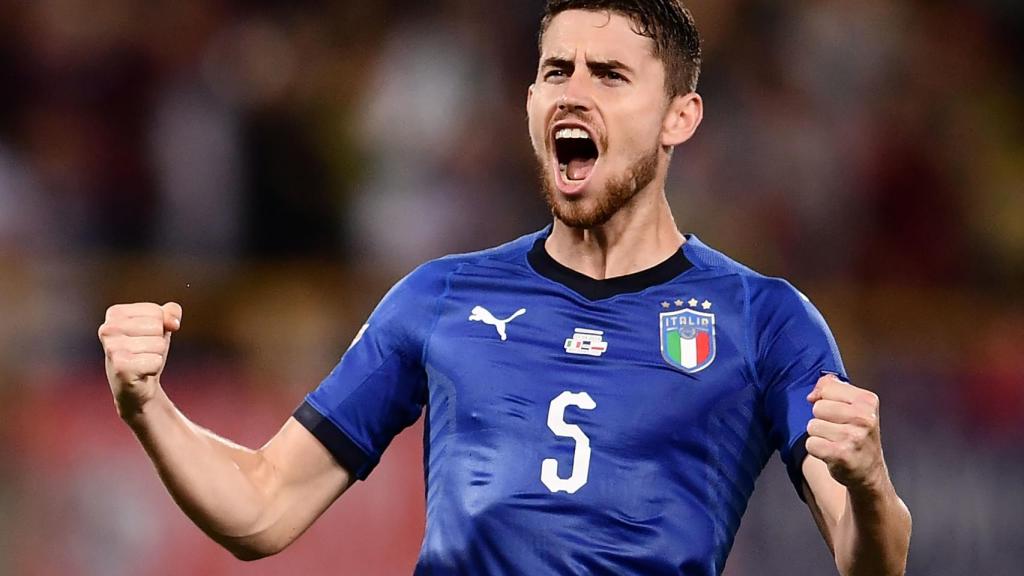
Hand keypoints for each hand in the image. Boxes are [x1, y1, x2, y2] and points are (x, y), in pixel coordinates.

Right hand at [98, 302, 181, 418]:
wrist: (137, 386)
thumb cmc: (147, 351)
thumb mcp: (161, 326)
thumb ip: (171, 312)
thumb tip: (173, 323)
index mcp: (115, 313)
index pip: (156, 311)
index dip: (160, 327)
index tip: (146, 337)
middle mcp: (108, 329)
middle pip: (157, 327)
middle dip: (158, 342)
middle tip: (144, 352)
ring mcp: (111, 348)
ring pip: (158, 344)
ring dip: (156, 356)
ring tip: (142, 362)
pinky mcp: (120, 366)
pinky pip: (155, 361)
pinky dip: (154, 368)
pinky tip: (141, 372)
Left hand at [805, 374, 886, 491]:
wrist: (869, 470)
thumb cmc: (857, 434)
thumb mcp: (854, 405)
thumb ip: (831, 388)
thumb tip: (812, 394)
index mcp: (867, 401)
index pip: (827, 388)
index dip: (825, 399)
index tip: (837, 412)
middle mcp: (864, 418)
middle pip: (817, 407)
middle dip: (822, 419)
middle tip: (838, 430)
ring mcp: (853, 437)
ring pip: (812, 426)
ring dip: (819, 436)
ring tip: (835, 441)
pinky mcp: (841, 455)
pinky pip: (811, 444)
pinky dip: (817, 449)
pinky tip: (831, 452)